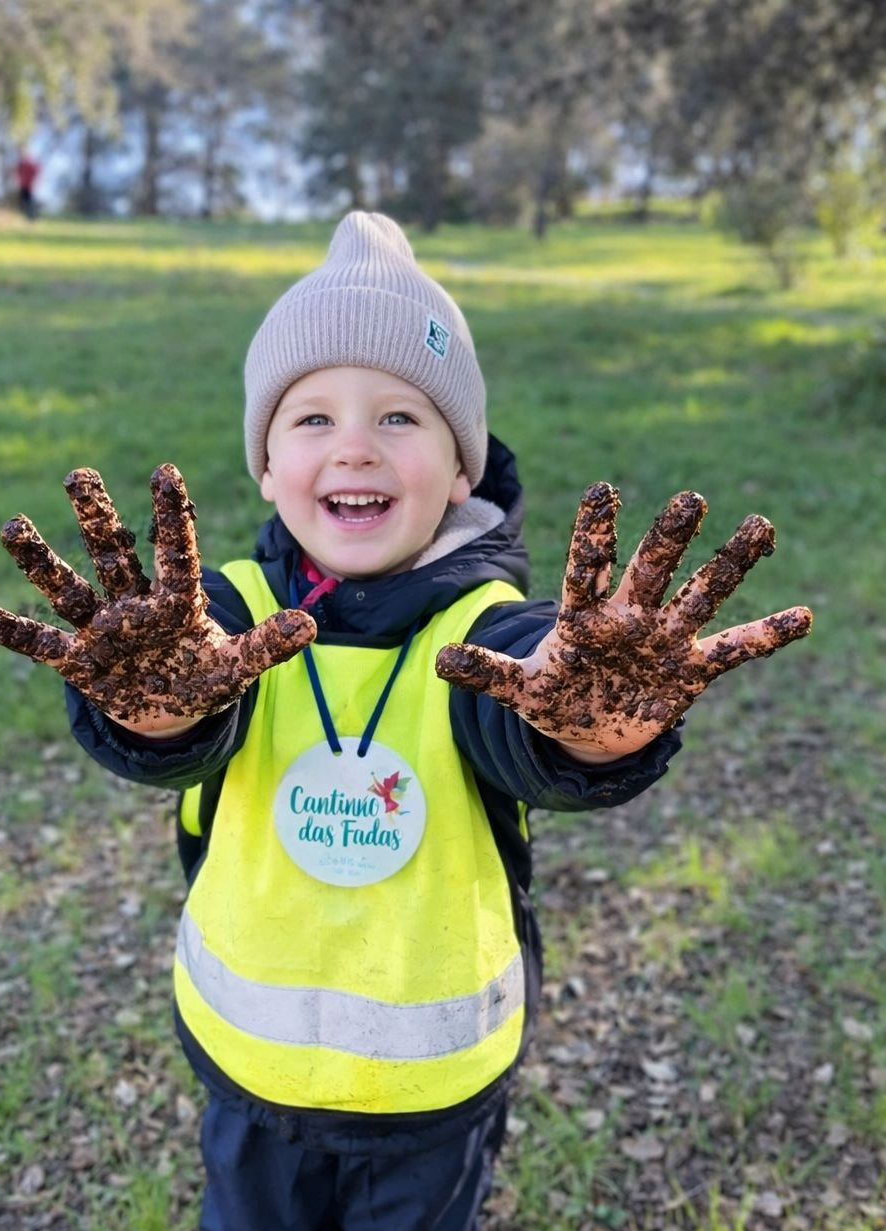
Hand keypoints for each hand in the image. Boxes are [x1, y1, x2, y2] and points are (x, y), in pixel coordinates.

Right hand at [0, 464, 315, 731]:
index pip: (175, 553)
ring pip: (68, 587)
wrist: (168, 708)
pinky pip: (40, 643)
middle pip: (113, 555)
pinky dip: (12, 631)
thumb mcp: (236, 667)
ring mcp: (100, 630)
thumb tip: (311, 623)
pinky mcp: (77, 661)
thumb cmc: (201, 677)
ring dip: (40, 561)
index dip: (172, 517)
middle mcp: (132, 605)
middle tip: (79, 475)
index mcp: (175, 601)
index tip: (166, 472)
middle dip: (96, 518)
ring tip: (12, 527)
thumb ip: (267, 645)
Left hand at [435, 482, 812, 759]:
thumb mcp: (519, 689)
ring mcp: (665, 638)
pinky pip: (734, 650)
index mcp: (585, 615)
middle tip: (690, 500)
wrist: (591, 728)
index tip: (602, 490)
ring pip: (701, 594)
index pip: (588, 566)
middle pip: (652, 569)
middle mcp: (630, 615)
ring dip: (731, 564)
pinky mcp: (691, 669)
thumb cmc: (555, 697)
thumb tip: (439, 659)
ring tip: (761, 527)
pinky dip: (766, 636)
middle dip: (669, 539)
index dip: (594, 532)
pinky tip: (804, 617)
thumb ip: (486, 672)